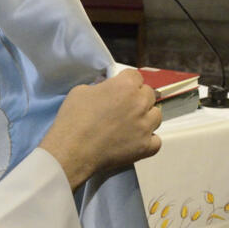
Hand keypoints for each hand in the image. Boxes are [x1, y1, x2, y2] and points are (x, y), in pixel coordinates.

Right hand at [39, 69, 161, 189]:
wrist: (72, 151)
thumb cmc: (73, 120)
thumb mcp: (80, 92)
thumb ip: (99, 87)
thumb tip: (105, 89)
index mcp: (125, 86)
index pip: (135, 76)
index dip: (125, 81)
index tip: (118, 89)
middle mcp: (140, 103)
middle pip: (149, 94)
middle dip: (137, 97)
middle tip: (122, 107)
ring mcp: (145, 126)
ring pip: (156, 115)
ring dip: (146, 117)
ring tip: (130, 124)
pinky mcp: (145, 147)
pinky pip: (157, 141)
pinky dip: (148, 140)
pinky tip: (136, 140)